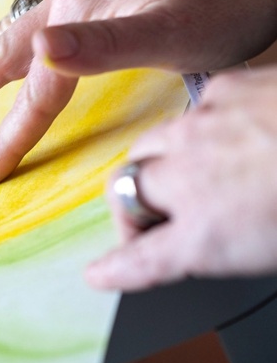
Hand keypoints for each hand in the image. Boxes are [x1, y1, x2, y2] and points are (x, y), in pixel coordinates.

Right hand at [86, 66, 276, 290]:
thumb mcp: (272, 245)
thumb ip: (230, 246)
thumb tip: (210, 243)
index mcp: (207, 234)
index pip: (139, 260)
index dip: (116, 269)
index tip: (102, 274)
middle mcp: (190, 178)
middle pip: (126, 191)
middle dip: (135, 208)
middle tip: (160, 221)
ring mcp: (202, 128)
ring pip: (151, 146)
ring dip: (161, 164)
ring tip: (198, 172)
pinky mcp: (227, 88)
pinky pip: (193, 109)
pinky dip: (202, 126)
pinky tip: (237, 131)